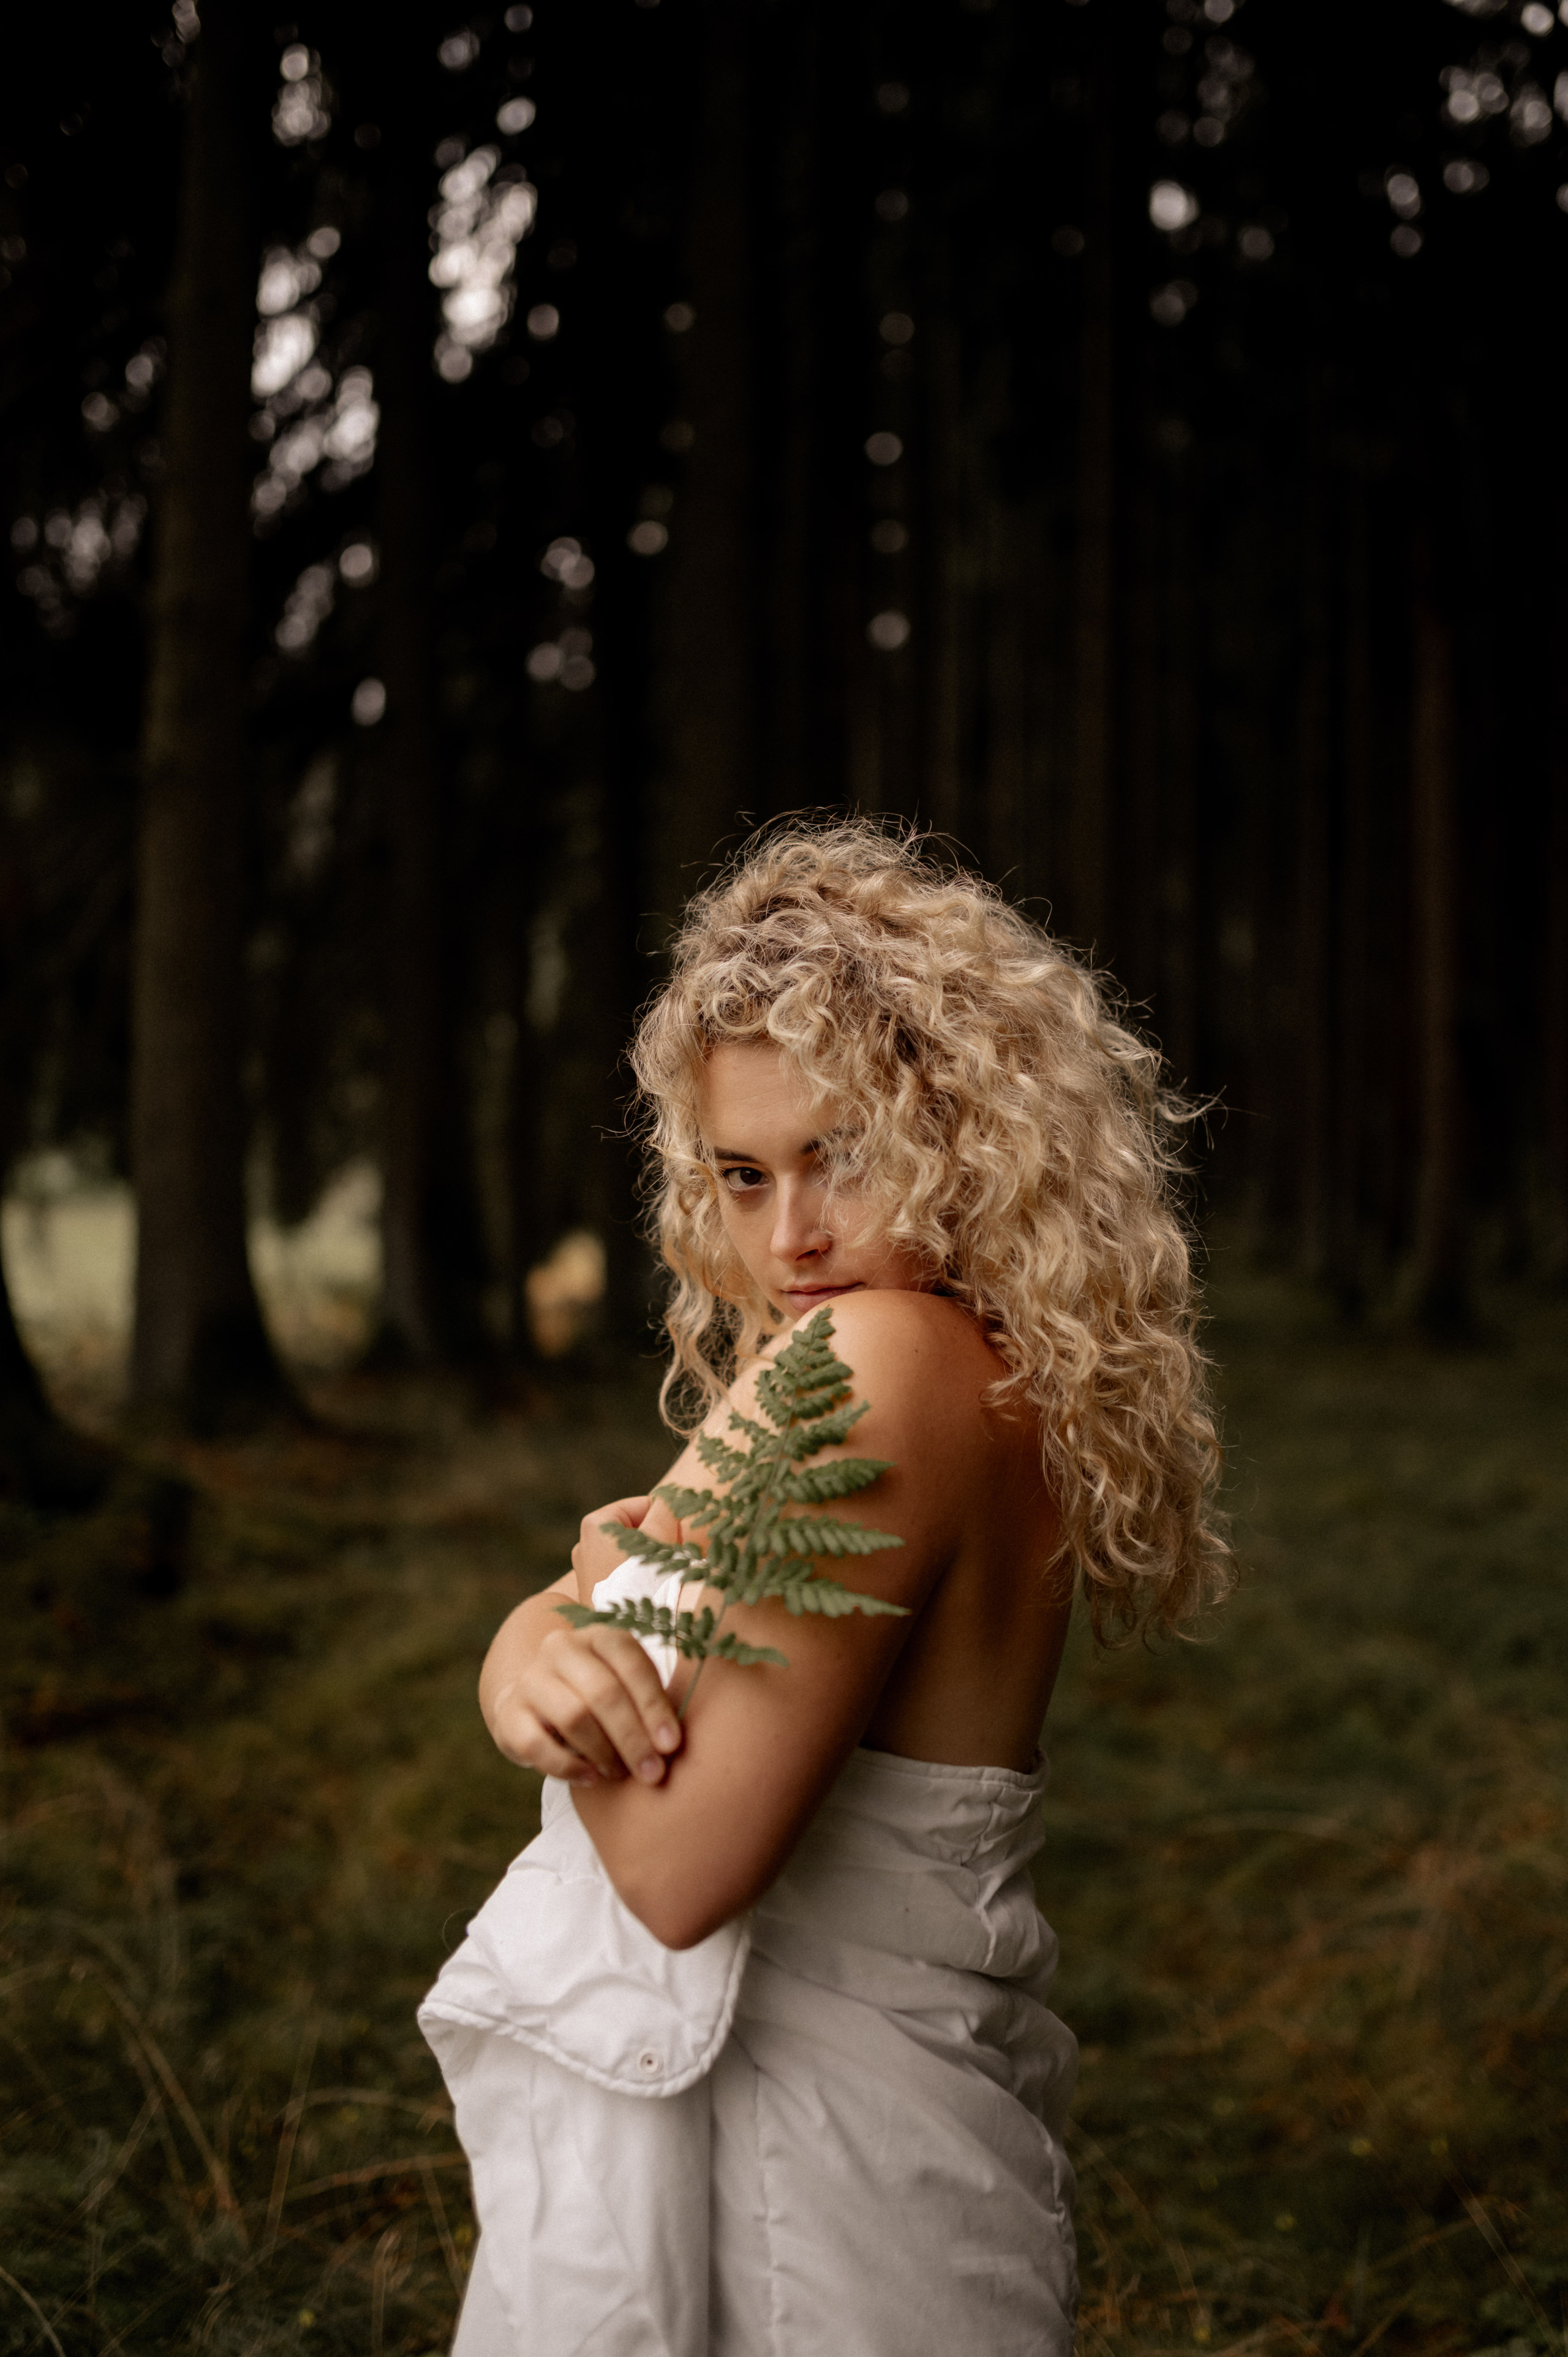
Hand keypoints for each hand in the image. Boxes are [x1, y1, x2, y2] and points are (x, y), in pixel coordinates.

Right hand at [487, 1492, 686, 1787]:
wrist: (533, 1700)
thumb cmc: (605, 1696)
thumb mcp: (631, 1680)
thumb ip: (664, 1686)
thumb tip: (736, 1697)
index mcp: (601, 1632)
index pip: (631, 1661)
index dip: (654, 1705)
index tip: (674, 1745)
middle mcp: (563, 1647)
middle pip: (603, 1693)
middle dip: (633, 1738)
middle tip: (654, 1774)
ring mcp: (533, 1678)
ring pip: (572, 1717)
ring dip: (605, 1753)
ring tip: (625, 1775)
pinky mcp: (510, 1713)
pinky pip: (537, 1743)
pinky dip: (569, 1766)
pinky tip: (594, 1778)